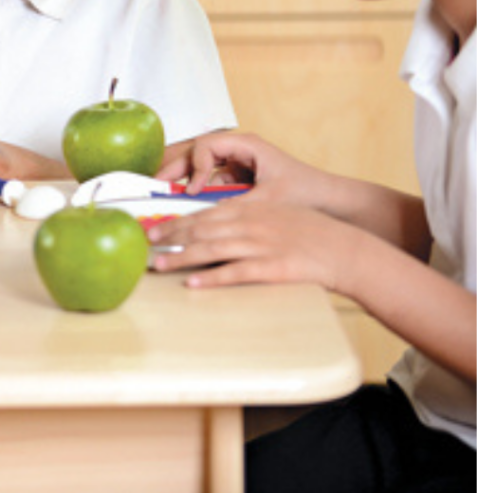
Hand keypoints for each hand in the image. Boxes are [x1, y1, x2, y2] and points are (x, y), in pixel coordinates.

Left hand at [149, 199, 356, 292]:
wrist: (347, 250)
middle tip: (146, 244)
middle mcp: (252, 224)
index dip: (176, 221)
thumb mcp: (276, 215)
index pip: (205, 214)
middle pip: (202, 229)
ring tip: (159, 264)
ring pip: (213, 249)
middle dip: (171, 237)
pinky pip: (237, 272)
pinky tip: (193, 282)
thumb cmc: (311, 234)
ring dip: (182, 257)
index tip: (154, 228)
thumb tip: (214, 228)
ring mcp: (262, 245)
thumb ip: (245, 218)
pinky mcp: (274, 267)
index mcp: (252, 209)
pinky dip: (213, 277)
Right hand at [155, 130, 328, 205]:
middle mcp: (239, 149)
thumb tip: (203, 216)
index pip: (206, 146)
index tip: (192, 190)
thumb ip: (233, 204)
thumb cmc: (308, 193)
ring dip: (184, 177)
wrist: (334, 203)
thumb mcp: (267, 200)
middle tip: (156, 182)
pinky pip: (212, 180)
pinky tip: (188, 203)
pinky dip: (199, 189)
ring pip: (201, 165)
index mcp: (246, 144)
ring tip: (164, 191)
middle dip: (175, 166)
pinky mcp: (239, 178)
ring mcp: (238, 163)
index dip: (195, 167)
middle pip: (197, 150)